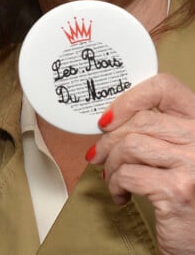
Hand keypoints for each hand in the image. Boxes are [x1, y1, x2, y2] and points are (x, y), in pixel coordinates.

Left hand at [89, 73, 194, 254]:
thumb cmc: (184, 193)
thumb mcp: (177, 154)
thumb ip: (156, 131)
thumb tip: (109, 120)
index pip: (165, 87)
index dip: (130, 98)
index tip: (109, 118)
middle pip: (140, 121)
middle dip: (109, 140)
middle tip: (98, 155)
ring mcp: (192, 164)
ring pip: (129, 146)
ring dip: (111, 165)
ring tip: (114, 179)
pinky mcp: (178, 191)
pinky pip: (128, 175)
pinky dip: (115, 185)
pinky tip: (121, 195)